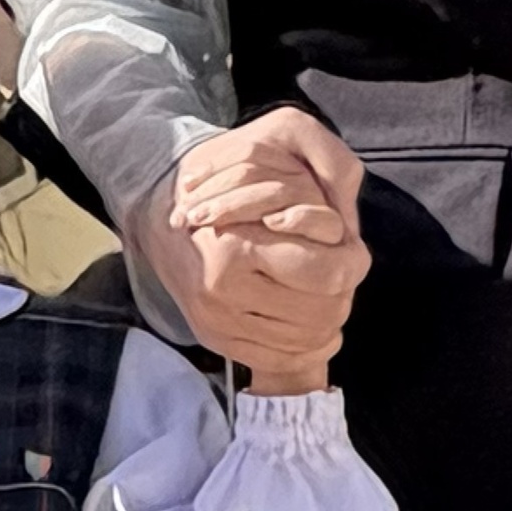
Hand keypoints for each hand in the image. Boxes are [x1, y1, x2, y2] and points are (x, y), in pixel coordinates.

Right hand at [147, 110, 368, 390]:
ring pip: (302, 341)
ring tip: (329, 302)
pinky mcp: (215, 340)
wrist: (158, 218)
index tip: (353, 253)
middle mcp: (223, 291)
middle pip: (320, 312)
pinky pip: (275, 360)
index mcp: (238, 248)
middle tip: (343, 280)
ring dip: (326, 326)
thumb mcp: (280, 149)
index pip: (328, 273)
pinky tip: (312, 332)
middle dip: (342, 297)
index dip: (351, 264)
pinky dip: (303, 351)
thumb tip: (353, 238)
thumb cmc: (226, 177)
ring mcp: (217, 322)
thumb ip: (329, 177)